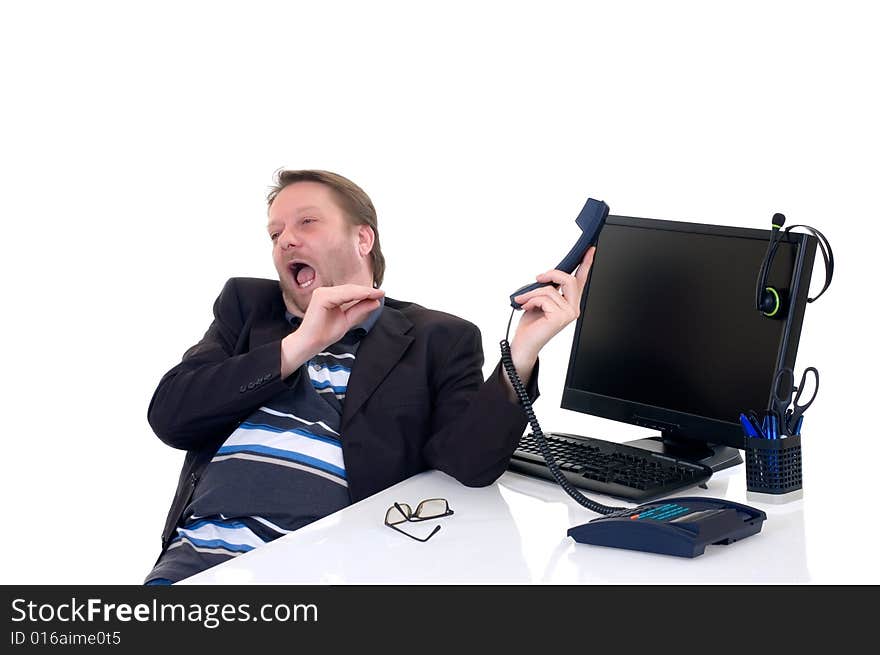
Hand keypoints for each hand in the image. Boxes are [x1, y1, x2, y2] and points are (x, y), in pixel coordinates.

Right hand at [281, 285, 383, 376]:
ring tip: (376, 294)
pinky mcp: (321, 298)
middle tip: (381, 293)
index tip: (380, 294)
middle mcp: (325, 292)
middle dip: (367, 291)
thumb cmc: (323, 334)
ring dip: (364, 292)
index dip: (367, 292)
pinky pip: (342, 294)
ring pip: (348, 290)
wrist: (310, 344)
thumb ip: (359, 310)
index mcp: (329, 296)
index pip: (351, 291)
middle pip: (351, 289)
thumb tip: (375, 302)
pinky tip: (366, 295)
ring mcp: (322, 293)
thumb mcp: (348, 320)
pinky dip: (355, 295)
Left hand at [508, 246, 595, 376]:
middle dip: (551, 274)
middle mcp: (572, 308)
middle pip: (569, 280)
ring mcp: (568, 314)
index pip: (580, 280)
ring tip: (523, 300)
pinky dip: (530, 300)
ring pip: (550, 289)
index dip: (586, 264)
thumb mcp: (539, 301)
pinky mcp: (560, 318)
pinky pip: (544, 298)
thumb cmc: (530, 325)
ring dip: (532, 293)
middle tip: (537, 278)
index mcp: (569, 302)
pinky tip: (525, 307)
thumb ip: (547, 289)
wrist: (522, 344)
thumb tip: (546, 276)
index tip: (590, 249)